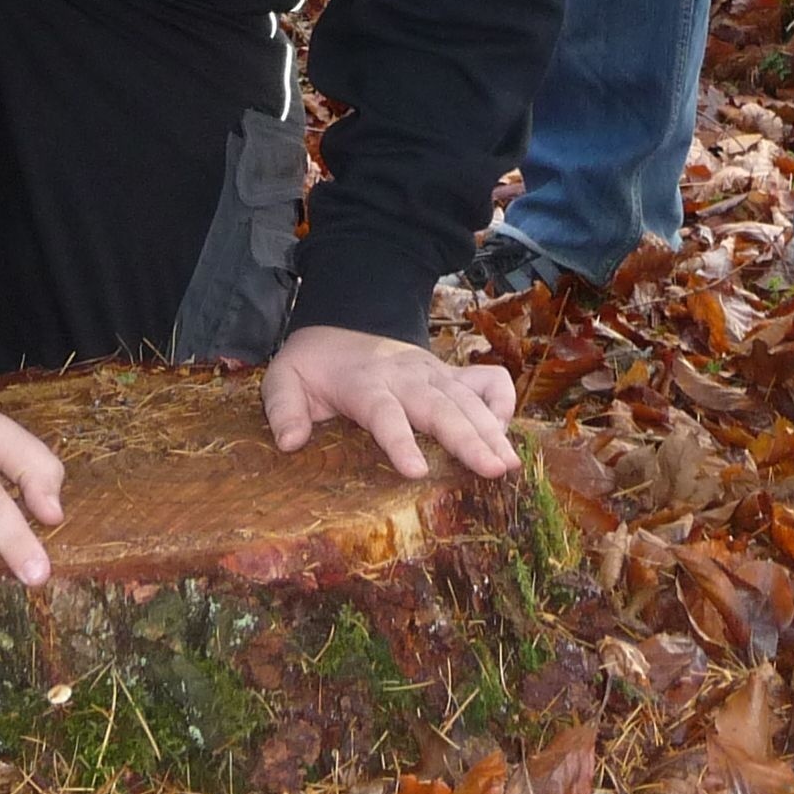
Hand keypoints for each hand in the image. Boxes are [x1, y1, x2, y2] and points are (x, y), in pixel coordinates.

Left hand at [262, 324, 519, 481]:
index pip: (384, 413)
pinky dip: (501, 402)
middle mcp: (406, 377)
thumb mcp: (284, 377)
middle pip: (441, 408)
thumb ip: (282, 407)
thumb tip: (290, 442)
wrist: (343, 323)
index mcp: (364, 383)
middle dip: (468, 439)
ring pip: (468, 400)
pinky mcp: (450, 374)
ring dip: (492, 430)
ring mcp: (433, 373)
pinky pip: (487, 381)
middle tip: (493, 469)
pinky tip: (504, 432)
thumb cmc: (315, 363)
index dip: (400, 441)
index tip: (415, 471)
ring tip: (510, 463)